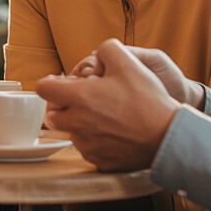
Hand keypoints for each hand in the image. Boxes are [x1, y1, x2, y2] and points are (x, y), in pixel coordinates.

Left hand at [37, 39, 179, 171]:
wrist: (167, 136)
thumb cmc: (147, 101)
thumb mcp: (129, 62)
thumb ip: (107, 49)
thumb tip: (98, 52)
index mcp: (78, 98)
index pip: (43, 89)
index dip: (51, 84)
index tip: (62, 85)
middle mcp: (77, 124)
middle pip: (51, 116)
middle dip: (62, 108)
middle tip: (83, 102)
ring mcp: (87, 145)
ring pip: (71, 134)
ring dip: (79, 125)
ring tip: (104, 117)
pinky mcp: (100, 161)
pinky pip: (89, 150)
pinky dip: (96, 142)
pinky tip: (115, 134)